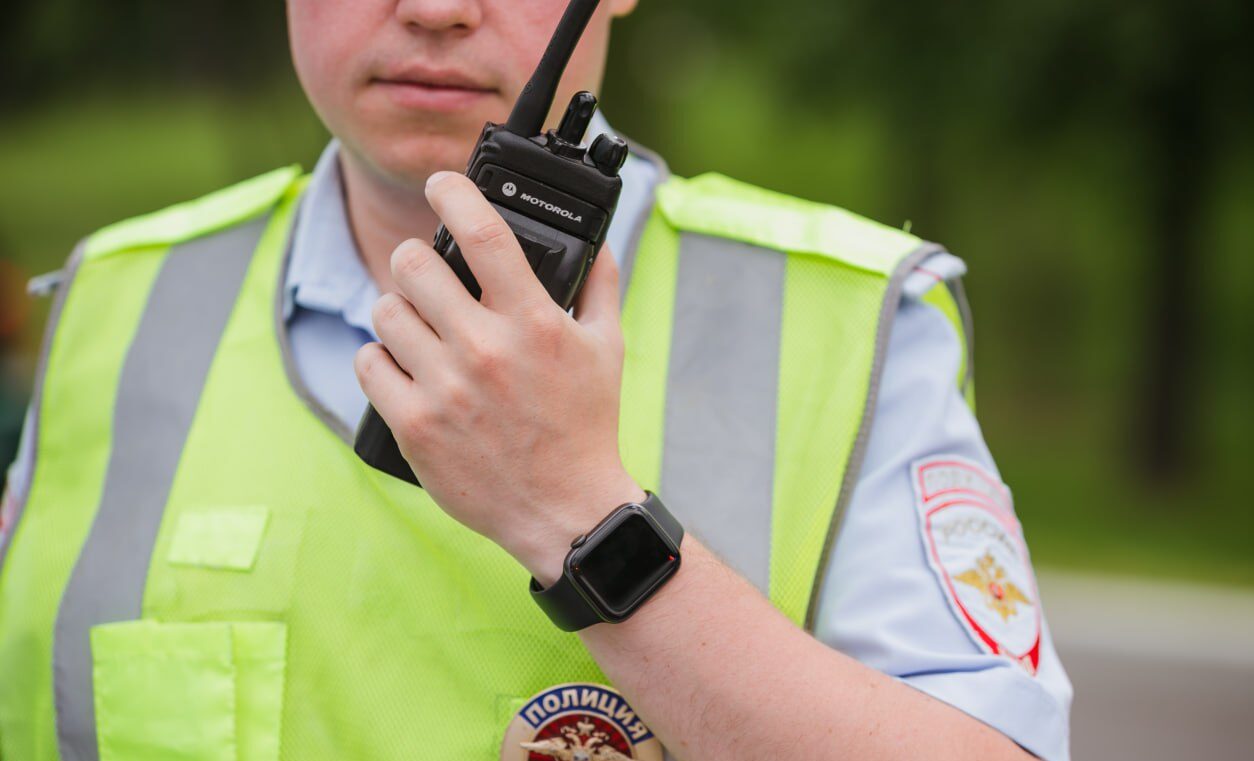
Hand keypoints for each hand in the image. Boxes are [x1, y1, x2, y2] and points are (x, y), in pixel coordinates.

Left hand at [355, 171, 644, 584]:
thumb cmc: (587, 426)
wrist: (565, 510)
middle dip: (418, 260)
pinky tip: (407, 367)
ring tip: (420, 328)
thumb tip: (599, 238)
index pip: (482, 232)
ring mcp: (445, 389)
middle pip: (414, 263)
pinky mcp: (414, 426)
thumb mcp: (608, 349)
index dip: (452, 193)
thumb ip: (600, 285)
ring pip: (385, 310)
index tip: (440, 184)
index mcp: (534, 322)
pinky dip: (381, 359)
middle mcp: (485, 349)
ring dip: (400, 311)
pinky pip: (368, 363)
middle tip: (429, 275)